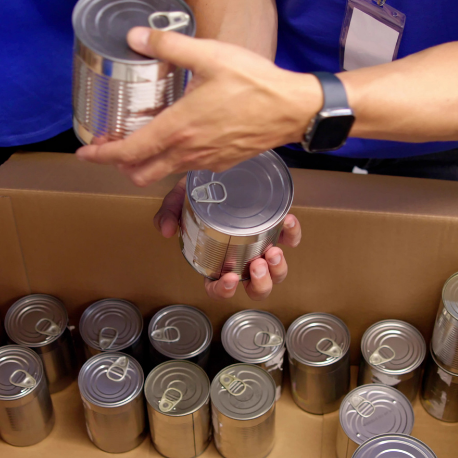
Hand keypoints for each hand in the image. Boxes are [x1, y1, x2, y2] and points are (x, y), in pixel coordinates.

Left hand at [77, 27, 321, 185]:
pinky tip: (177, 135)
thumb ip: (168, 45)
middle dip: (119, 164)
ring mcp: (205, 161)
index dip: (100, 155)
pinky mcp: (222, 163)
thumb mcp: (209, 54)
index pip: (127, 152)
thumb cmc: (255, 82)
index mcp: (178, 128)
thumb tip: (136, 36)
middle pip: (139, 173)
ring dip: (145, 162)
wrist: (293, 108)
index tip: (85, 151)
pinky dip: (171, 159)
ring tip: (141, 138)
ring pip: (162, 173)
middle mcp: (187, 152)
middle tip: (111, 144)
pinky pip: (186, 168)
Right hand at [155, 179, 300, 300]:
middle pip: (255, 288)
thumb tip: (164, 230)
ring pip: (277, 272)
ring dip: (278, 268)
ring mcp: (261, 246)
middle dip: (260, 283)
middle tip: (257, 263)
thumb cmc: (202, 189)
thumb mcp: (181, 199)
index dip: (224, 290)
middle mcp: (241, 258)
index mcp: (216, 259)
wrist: (223, 167)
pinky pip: (290, 239)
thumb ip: (170, 212)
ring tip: (273, 251)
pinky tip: (287, 221)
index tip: (229, 278)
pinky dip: (293, 235)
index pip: (218, 287)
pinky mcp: (278, 230)